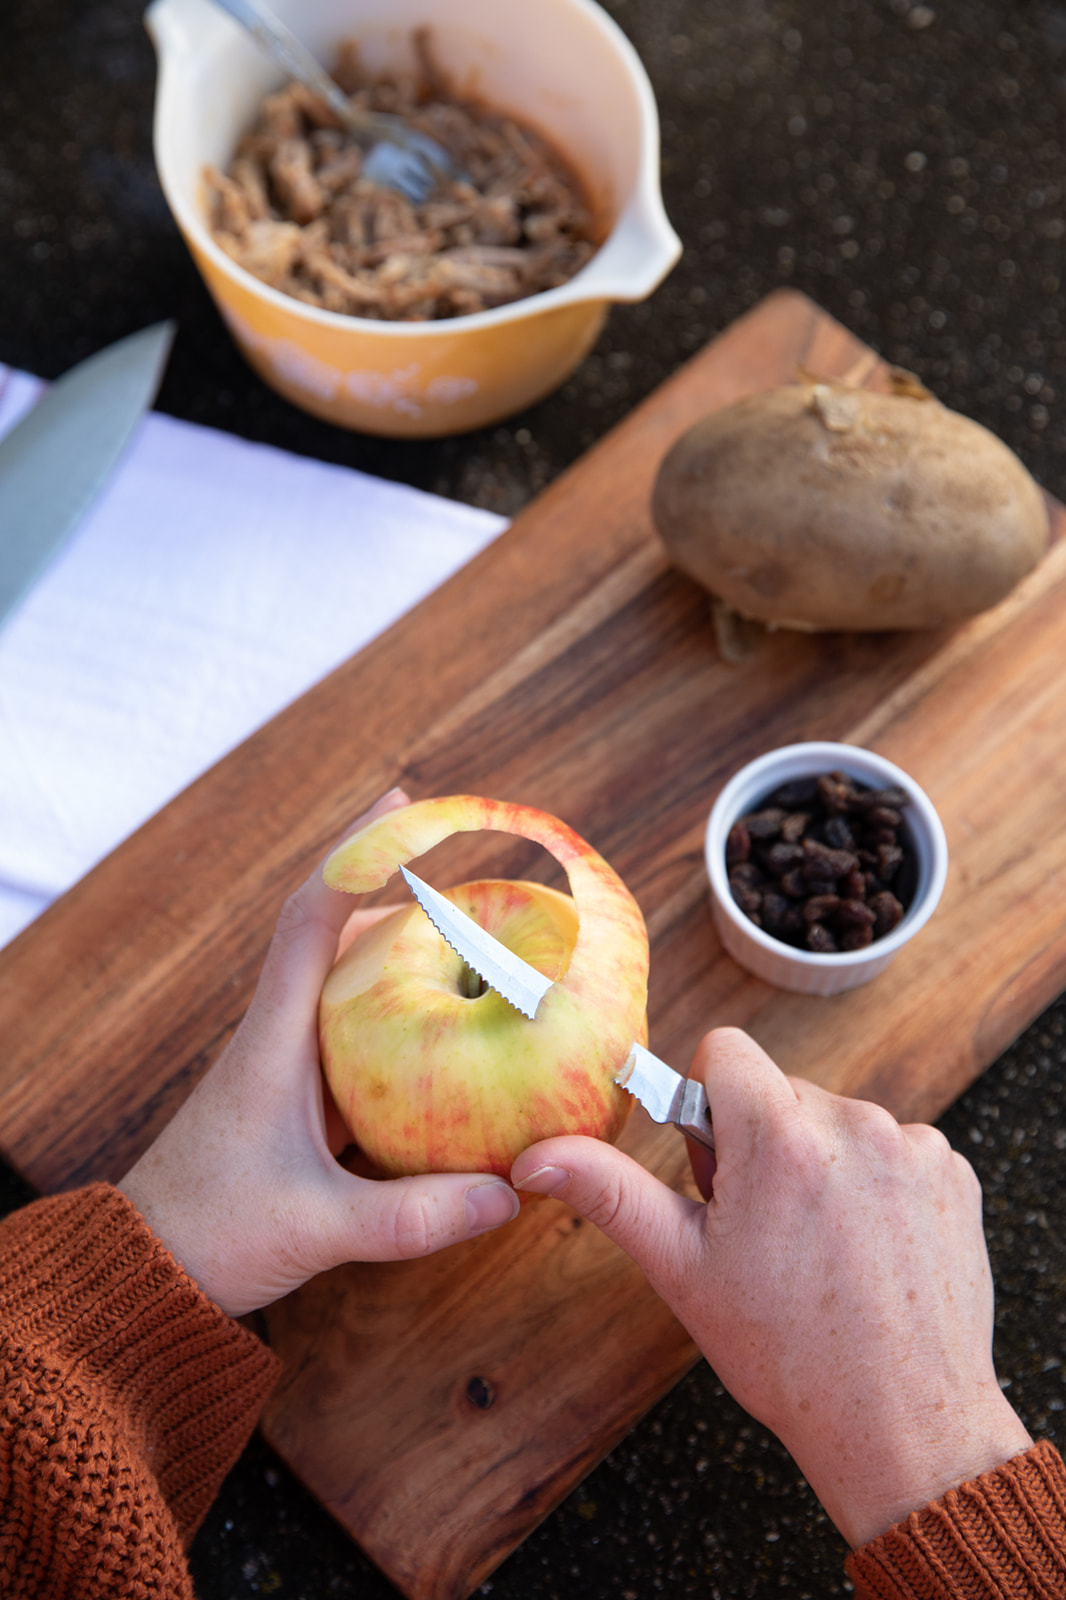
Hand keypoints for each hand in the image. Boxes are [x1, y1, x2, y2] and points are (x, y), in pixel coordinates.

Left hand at [119, 789, 519, 1317]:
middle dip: (404, 900)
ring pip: (351, 990)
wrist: (144, 1271)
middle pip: (341, 939)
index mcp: (275, 1040)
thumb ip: (413, 1217)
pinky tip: (447, 1046)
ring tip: (477, 955)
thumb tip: (510, 1193)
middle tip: (477, 892)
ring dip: (406, 964)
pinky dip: (402, 1027)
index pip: (312, 919)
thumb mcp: (319, 1227)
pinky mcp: (297, 1100)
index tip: (401, 803)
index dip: (356, 855)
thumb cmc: (212, 1233)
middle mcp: (281, 1036)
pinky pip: (358, 1042)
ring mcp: (287, 1067)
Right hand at [511, 1027, 1031, 1546]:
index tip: (717, 1170)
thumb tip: (536, 1158)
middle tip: (764, 1229)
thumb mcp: (682, 1269)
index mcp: (778, 1137)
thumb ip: (609, 1193)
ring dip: (820, 1165)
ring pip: (835, 1122)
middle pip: (779, 1092)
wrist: (902, 1423)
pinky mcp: (952, 1173)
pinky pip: (894, 1148)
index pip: (724, 1052)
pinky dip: (875, 1185)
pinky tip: (868, 1251)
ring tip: (821, 1250)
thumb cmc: (787, 1355)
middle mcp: (852, 1124)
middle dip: (761, 1142)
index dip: (706, 1105)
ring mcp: (912, 1147)